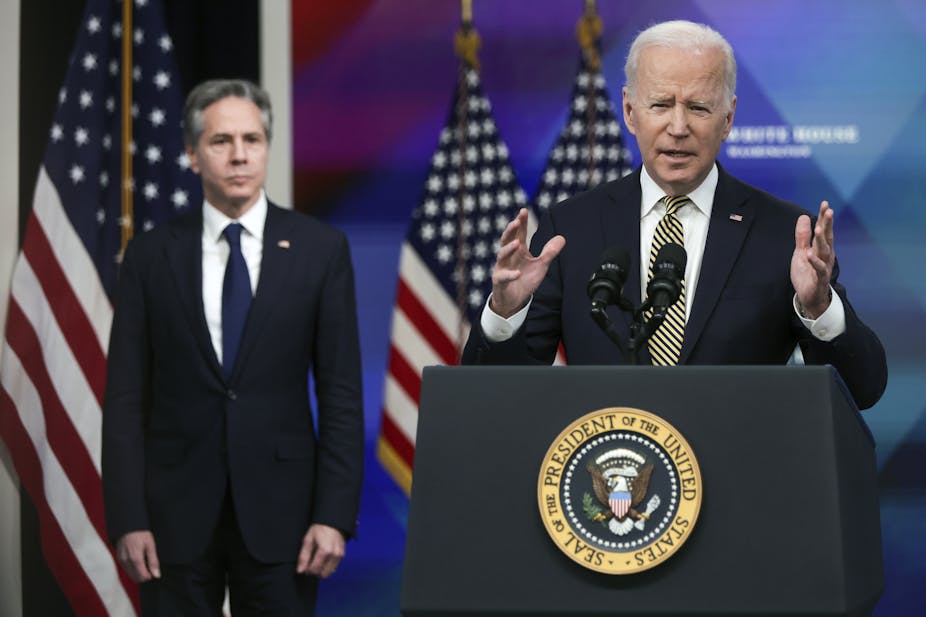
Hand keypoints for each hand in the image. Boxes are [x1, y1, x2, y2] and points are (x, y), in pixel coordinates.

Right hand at [116, 530, 159, 582]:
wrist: (128, 526)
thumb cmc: (141, 534)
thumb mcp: (151, 545)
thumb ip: (153, 562)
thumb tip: (156, 575)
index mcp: (135, 559)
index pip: (143, 577)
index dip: (150, 575)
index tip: (154, 569)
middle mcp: (126, 562)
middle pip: (136, 578)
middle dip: (145, 575)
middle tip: (150, 566)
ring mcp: (121, 561)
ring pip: (131, 575)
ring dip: (139, 573)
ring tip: (145, 561)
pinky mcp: (119, 559)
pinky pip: (126, 569)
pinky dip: (133, 569)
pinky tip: (138, 561)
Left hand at [296, 524, 344, 577]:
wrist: (333, 522)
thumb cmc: (319, 529)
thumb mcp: (308, 540)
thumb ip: (304, 556)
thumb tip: (300, 571)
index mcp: (325, 551)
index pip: (315, 569)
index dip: (307, 570)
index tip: (304, 567)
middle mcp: (334, 555)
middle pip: (323, 573)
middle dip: (315, 572)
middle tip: (310, 565)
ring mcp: (339, 555)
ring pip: (329, 572)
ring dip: (321, 570)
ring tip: (317, 562)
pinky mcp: (342, 555)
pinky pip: (334, 567)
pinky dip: (327, 567)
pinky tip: (323, 560)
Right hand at [490, 208, 565, 316]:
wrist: (513, 301)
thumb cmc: (524, 280)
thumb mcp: (541, 265)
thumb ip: (549, 252)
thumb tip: (562, 238)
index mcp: (518, 250)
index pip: (519, 233)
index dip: (521, 222)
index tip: (523, 211)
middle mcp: (508, 256)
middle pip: (506, 240)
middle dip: (511, 230)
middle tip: (516, 222)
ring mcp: (502, 268)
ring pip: (502, 255)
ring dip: (509, 248)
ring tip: (517, 243)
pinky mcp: (500, 281)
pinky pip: (503, 277)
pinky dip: (510, 275)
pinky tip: (518, 273)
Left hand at [791, 200, 834, 318]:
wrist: (809, 296)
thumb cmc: (807, 273)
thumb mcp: (801, 252)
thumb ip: (803, 236)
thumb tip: (804, 216)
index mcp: (822, 248)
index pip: (824, 230)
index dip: (824, 217)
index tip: (825, 203)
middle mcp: (826, 255)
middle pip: (827, 237)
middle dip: (828, 224)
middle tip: (829, 211)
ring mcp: (824, 266)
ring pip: (824, 252)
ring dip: (822, 240)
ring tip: (819, 229)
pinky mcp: (819, 279)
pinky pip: (819, 269)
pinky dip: (815, 262)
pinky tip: (809, 254)